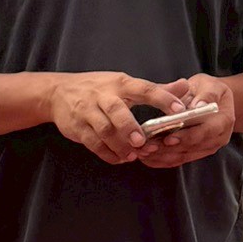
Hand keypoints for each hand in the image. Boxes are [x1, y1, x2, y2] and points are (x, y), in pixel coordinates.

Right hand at [45, 70, 186, 164]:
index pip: (144, 88)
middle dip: (129, 127)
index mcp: (120, 84)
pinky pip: (93, 143)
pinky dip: (107, 153)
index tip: (179, 109)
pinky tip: (119, 158)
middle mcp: (103, 96)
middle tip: (142, 142)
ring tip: (132, 155)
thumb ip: (156, 88)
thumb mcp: (125, 83)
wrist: (58, 92)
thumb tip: (185, 86)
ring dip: (119, 145)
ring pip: (103, 130)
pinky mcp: (77, 128)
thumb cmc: (97, 88)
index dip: (162, 98)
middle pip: (117, 110)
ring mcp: (87, 112)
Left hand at [136, 73, 237, 167]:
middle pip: (191, 148)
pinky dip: (160, 160)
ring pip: (181, 157)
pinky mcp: (194, 153)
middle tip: (147, 147)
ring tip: (142, 152)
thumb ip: (205, 95)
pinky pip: (176, 160)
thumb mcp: (209, 85)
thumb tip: (199, 106)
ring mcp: (205, 148)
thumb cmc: (207, 90)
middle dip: (168, 149)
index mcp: (223, 121)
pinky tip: (145, 157)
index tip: (168, 138)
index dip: (187, 137)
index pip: (206, 132)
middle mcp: (217, 138)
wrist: (209, 100)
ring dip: (160, 156)